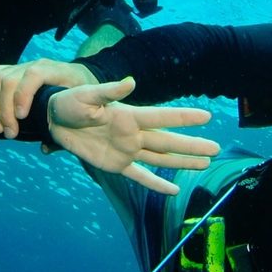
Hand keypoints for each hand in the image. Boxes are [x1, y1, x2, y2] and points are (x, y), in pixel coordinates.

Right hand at [0, 58, 100, 139]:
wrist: (82, 79)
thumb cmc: (83, 97)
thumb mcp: (84, 108)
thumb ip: (69, 126)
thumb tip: (46, 148)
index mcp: (58, 71)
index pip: (34, 75)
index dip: (23, 94)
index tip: (21, 117)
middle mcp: (38, 65)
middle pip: (11, 78)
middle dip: (5, 108)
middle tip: (9, 133)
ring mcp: (24, 66)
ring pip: (0, 77)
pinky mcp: (15, 70)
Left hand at [48, 77, 219, 194]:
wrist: (55, 120)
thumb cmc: (71, 102)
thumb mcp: (87, 95)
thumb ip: (109, 90)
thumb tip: (131, 81)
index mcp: (130, 115)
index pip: (162, 117)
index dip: (183, 117)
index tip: (206, 116)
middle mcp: (134, 134)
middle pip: (168, 142)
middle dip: (192, 146)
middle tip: (216, 148)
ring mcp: (127, 151)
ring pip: (160, 159)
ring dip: (182, 162)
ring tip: (205, 163)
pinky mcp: (116, 165)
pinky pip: (139, 176)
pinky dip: (155, 184)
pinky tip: (172, 191)